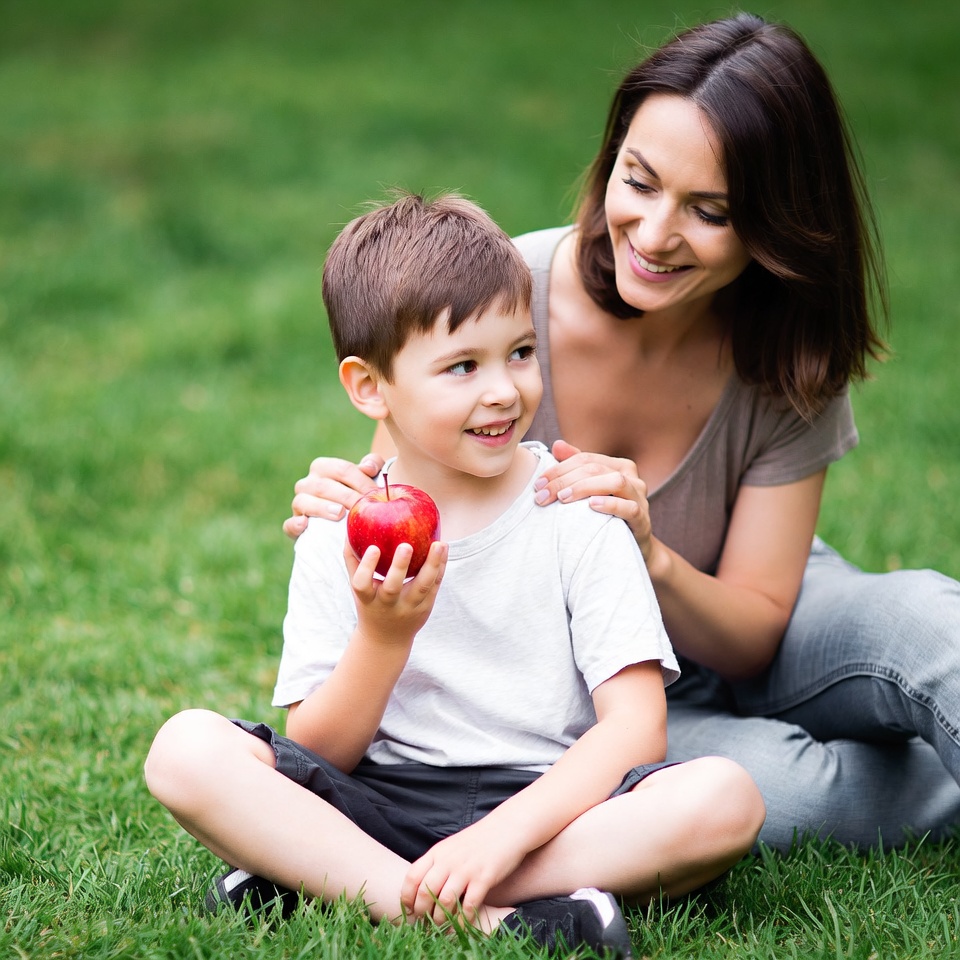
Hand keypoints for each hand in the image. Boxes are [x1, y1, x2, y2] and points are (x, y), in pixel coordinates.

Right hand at [282, 453, 385, 537]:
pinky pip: (289, 524)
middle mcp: (307, 483)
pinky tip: (305, 524)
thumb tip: (368, 468)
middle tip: (364, 508)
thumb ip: (373, 464)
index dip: (361, 481)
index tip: (376, 494)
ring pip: (303, 501)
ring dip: (321, 507)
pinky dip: (295, 524)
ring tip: (339, 513)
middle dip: (347, 497)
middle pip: (324, 486)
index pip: (342, 469)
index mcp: (323, 467)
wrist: (344, 522)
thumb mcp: (367, 477)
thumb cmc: (357, 493)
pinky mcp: (294, 525)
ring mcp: (298, 504)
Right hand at [344, 538, 446, 642]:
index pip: (362, 584)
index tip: (373, 548)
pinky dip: (440, 566)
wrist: (387, 639)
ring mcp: (409, 608)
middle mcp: (388, 605)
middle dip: (400, 567)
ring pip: (422, 587)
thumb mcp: (358, 588)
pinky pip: (435, 585)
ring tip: (439, 544)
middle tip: (406, 545)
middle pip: (393, 588)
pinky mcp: (426, 607)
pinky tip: (444, 548)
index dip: (367, 567)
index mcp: (368, 599)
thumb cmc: (370, 603)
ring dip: (432, 564)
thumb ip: (353, 559)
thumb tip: (349, 527)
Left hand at [401, 820, 525, 927]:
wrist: (507, 828)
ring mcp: (466, 869)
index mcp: (438, 852)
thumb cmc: (478, 840)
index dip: (407, 897)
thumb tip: (422, 887)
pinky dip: (463, 920)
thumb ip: (437, 863)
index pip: (412, 876)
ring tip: (441, 927)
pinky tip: (462, 925)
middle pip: (426, 892)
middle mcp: (448, 860)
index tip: (409, 910)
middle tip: (425, 923)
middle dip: (422, 913)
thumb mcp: (451, 846)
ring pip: (444, 902)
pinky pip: (469, 906)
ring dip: (441, 919)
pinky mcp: (484, 878)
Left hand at [535, 439, 653, 559]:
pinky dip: (610, 504)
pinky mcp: (643, 519)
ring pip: (615, 481)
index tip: (538, 485)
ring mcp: (640, 497)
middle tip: (543, 496)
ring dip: (585, 487)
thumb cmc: (607, 516)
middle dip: (564, 480)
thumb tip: (557, 445)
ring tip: (563, 498)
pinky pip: (629, 507)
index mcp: (618, 466)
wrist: (632, 547)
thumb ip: (575, 468)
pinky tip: (591, 505)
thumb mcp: (590, 491)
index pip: (584, 459)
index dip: (558, 469)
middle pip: (595, 469)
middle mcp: (631, 477)